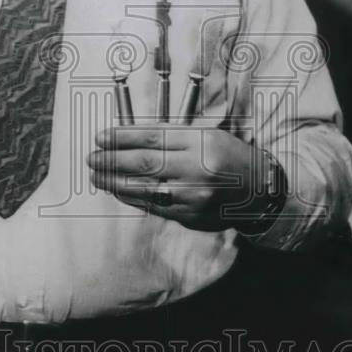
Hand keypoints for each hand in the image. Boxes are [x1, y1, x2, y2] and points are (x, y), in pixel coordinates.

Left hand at [87, 124, 257, 230]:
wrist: (259, 189)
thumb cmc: (227, 156)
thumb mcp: (204, 135)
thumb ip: (170, 137)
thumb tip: (128, 140)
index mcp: (199, 141)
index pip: (151, 136)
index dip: (121, 137)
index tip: (100, 137)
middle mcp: (196, 168)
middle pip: (143, 162)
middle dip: (111, 160)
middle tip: (91, 158)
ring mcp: (193, 195)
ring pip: (144, 188)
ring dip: (115, 182)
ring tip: (97, 175)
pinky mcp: (191, 216)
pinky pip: (154, 206)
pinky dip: (132, 197)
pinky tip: (118, 190)